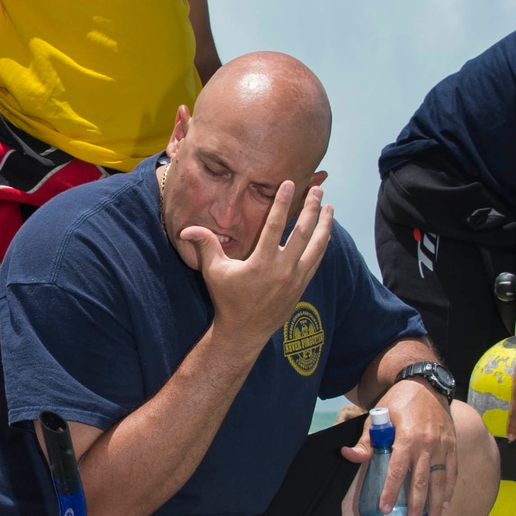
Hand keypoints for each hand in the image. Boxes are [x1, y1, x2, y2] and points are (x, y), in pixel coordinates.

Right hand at [180, 183, 332, 348]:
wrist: (244, 332)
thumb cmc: (227, 300)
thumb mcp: (213, 272)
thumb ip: (205, 246)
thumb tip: (186, 229)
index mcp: (261, 264)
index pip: (275, 225)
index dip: (284, 202)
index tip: (291, 184)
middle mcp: (283, 270)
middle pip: (303, 232)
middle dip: (312, 208)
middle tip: (318, 189)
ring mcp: (296, 280)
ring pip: (316, 246)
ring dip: (324, 224)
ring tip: (330, 206)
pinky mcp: (301, 287)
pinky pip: (316, 261)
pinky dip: (322, 244)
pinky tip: (325, 232)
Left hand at [343, 382, 457, 515]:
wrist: (425, 384)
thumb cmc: (397, 403)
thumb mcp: (377, 418)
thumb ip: (366, 441)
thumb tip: (348, 455)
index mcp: (407, 437)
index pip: (397, 470)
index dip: (391, 491)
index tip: (385, 509)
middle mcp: (427, 443)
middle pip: (421, 480)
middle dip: (417, 506)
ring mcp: (443, 445)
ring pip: (440, 479)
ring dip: (436, 504)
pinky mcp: (452, 444)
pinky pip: (452, 470)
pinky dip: (449, 488)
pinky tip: (445, 505)